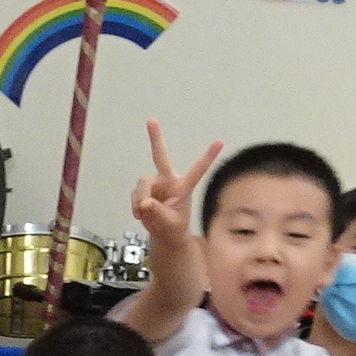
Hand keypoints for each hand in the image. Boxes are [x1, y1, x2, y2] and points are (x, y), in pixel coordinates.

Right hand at [131, 121, 218, 251]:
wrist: (164, 235)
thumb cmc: (172, 227)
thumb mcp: (167, 224)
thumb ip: (157, 214)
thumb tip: (144, 203)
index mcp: (183, 187)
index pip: (197, 170)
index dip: (208, 157)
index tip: (220, 142)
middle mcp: (168, 181)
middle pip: (160, 156)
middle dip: (155, 139)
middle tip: (151, 120)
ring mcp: (155, 184)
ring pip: (142, 184)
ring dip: (139, 199)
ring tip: (142, 215)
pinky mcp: (144, 190)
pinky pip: (135, 194)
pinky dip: (135, 205)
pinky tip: (140, 214)